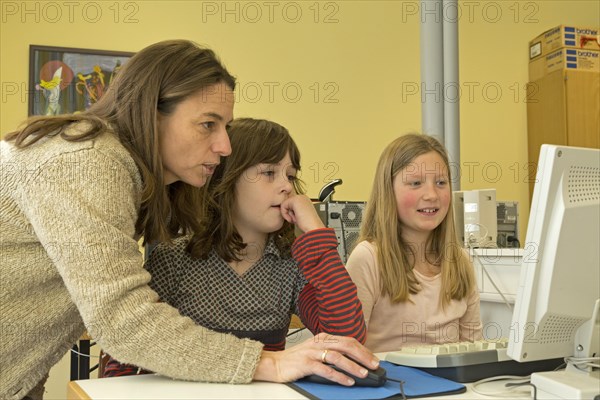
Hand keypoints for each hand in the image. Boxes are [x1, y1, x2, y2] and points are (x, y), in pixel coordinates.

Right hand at [252, 332, 378, 385]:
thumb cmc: (296, 359)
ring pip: (337, 357)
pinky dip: (338, 376)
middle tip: (374, 365)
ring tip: (363, 373)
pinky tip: (347, 381)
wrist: (275, 364)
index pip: (348, 340)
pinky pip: (326, 369)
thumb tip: (352, 360)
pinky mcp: (306, 363)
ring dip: (353, 366)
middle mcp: (318, 342)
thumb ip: (331, 351)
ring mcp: (312, 352)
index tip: (373, 358)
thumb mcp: (315, 350)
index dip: (363, 349)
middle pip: (346, 345)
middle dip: (363, 356)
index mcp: (323, 337)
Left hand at [280, 195, 324, 232]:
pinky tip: (292, 219)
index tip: (298, 219)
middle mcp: (302, 197)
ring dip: (288, 214)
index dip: (291, 213)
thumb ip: (294, 209)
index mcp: (305, 200)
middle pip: (287, 204)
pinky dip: (285, 214)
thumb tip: (286, 209)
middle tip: (297, 219)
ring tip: (297, 219)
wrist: (313, 227)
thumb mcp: (300, 214)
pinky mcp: (295, 200)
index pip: (290, 204)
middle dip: (289, 213)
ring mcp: (299, 197)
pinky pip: (282, 206)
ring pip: (284, 204)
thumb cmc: (308, 224)